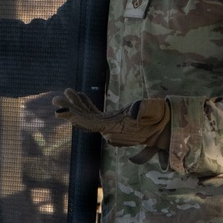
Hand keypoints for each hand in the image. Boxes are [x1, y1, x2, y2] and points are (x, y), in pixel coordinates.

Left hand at [52, 89, 170, 149]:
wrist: (166, 128)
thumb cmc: (161, 118)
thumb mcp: (155, 112)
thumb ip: (145, 110)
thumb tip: (134, 111)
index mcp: (116, 128)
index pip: (91, 124)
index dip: (75, 117)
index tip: (61, 111)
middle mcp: (110, 130)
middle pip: (85, 121)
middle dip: (71, 109)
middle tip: (56, 99)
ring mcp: (111, 127)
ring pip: (89, 118)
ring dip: (77, 105)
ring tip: (66, 92)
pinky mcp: (113, 123)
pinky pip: (96, 116)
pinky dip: (87, 106)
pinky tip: (80, 96)